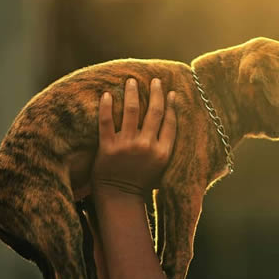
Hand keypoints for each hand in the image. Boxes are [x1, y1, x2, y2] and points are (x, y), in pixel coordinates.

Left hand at [92, 77, 176, 196]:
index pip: (170, 123)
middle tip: (155, 80)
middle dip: (156, 93)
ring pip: (132, 111)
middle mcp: (147, 146)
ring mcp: (127, 145)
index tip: (171, 93)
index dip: (171, 106)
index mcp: (162, 152)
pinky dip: (106, 106)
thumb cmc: (141, 183)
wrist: (119, 197)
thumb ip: (164, 148)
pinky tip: (108, 94)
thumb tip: (169, 125)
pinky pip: (106, 121)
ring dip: (133, 93)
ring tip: (132, 81)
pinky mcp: (108, 147)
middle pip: (154, 112)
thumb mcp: (160, 168)